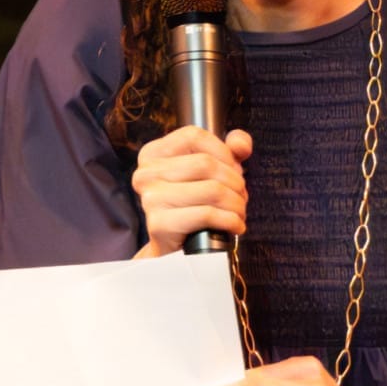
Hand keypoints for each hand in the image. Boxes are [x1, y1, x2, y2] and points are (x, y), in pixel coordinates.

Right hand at [132, 126, 252, 258]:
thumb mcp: (211, 172)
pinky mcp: (160, 224)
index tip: (234, 169)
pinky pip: (207, 215)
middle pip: (205, 164)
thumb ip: (229, 150)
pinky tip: (235, 226)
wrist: (178, 249)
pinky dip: (230, 221)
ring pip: (212, 190)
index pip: (194, 136)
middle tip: (241, 196)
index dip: (223, 152)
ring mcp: (150, 199)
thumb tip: (241, 145)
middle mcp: (145, 174)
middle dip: (234, 181)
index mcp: (152, 154)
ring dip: (236, 203)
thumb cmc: (194, 206)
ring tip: (239, 211)